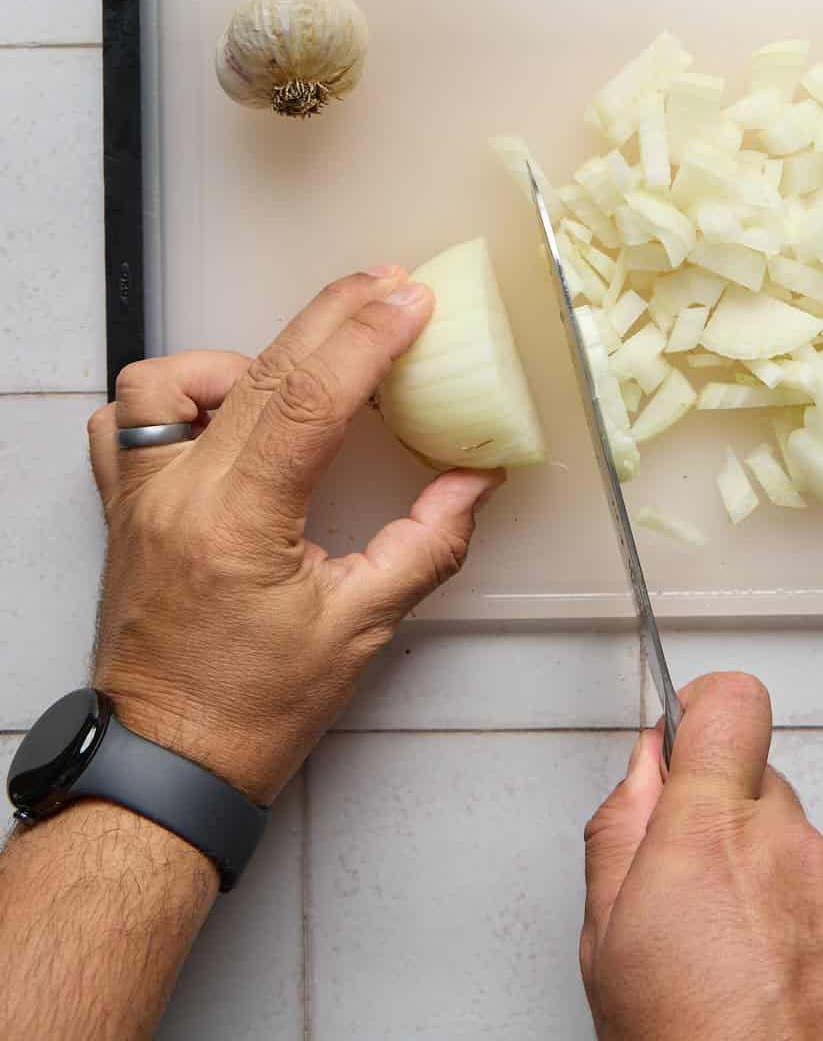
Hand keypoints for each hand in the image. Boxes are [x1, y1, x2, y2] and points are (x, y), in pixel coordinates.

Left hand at [87, 265, 502, 804]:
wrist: (167, 762)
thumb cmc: (256, 708)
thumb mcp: (360, 630)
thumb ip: (426, 544)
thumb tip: (477, 478)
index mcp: (239, 523)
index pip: (307, 399)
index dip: (366, 338)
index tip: (412, 299)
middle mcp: (179, 495)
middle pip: (259, 370)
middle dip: (332, 314)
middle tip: (388, 284)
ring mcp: (140, 496)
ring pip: (167, 379)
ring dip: (241, 357)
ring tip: (298, 374)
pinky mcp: (122, 506)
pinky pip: (125, 419)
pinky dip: (173, 394)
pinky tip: (222, 408)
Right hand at [581, 673, 822, 1040]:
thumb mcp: (606, 936)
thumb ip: (621, 826)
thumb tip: (645, 766)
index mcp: (712, 829)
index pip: (730, 703)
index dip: (704, 706)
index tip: (687, 730)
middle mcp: (788, 843)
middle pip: (758, 782)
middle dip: (723, 818)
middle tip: (688, 892)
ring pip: (794, 844)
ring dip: (765, 878)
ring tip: (733, 958)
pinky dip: (805, 922)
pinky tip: (775, 981)